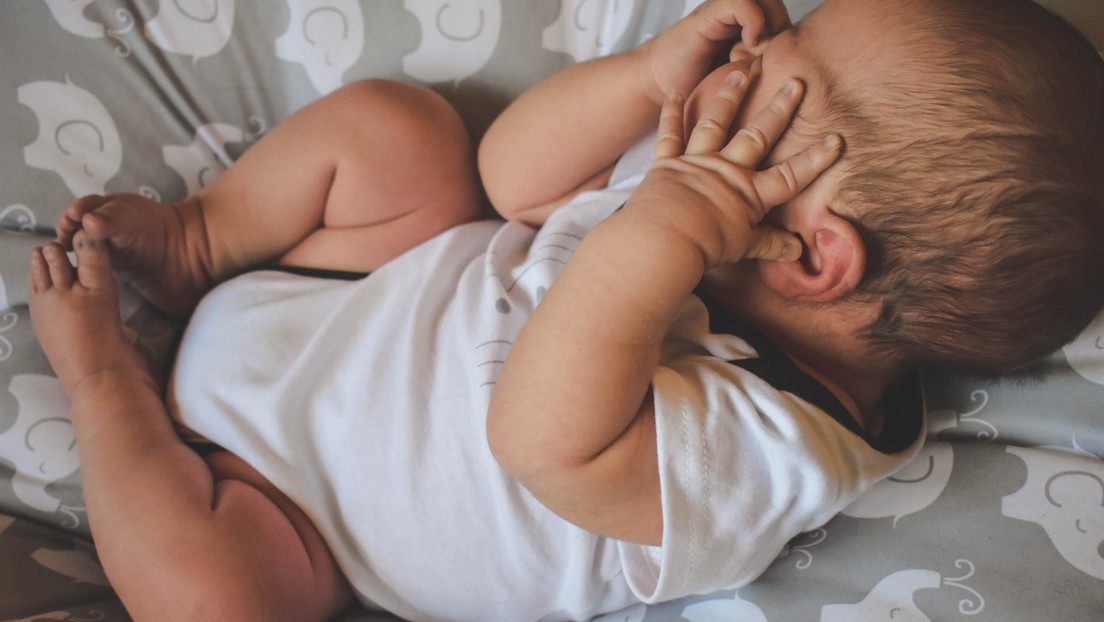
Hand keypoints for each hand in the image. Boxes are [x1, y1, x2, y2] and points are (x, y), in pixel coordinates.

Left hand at [625, 69, 840, 268]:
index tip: (835, 140)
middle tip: (795, 82)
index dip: (814, 159)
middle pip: (758, 136)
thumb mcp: (742, 248)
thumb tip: (797, 251)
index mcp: (748, 194)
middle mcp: (726, 171)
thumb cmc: (704, 248)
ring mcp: (696, 162)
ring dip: (729, 97)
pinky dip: (670, 113)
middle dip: (779, 109)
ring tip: (739, 73)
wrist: (664, 240)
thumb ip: (770, 245)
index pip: (790, 175)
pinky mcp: (667, 163)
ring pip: (715, 123)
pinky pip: (669, 134)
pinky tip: (674, 93)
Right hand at [639, 0, 789, 103]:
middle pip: (776, 6)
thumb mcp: (744, 85)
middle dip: (783, 27)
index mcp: (747, 31)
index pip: (783, 19)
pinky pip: (741, 3)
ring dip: (772, 21)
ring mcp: (723, 13)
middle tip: (775, 54)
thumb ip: (766, 75)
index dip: (791, 37)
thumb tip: (800, 83)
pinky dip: (753, 20)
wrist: (659, 87)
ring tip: (762, 48)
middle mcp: (736, 17)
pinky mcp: (708, 16)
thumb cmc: (697, 91)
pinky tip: (748, 43)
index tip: (782, 64)